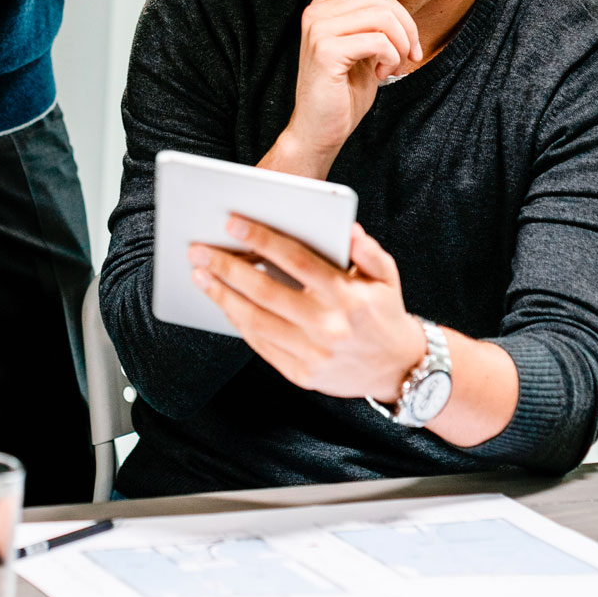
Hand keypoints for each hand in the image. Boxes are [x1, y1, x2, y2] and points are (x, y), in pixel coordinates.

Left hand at [188, 220, 425, 401]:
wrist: (398, 368)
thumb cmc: (384, 313)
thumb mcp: (386, 275)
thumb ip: (366, 250)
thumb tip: (347, 228)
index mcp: (346, 296)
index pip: (297, 260)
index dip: (262, 239)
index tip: (233, 222)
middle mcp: (328, 325)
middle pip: (266, 290)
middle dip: (227, 267)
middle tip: (199, 249)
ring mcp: (313, 353)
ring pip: (256, 320)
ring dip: (222, 296)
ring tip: (200, 275)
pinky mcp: (301, 374)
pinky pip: (261, 345)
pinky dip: (238, 322)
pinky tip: (222, 303)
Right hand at [268, 0, 431, 176]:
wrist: (320, 129)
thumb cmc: (344, 90)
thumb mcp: (365, 45)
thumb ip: (373, 16)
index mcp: (324, 6)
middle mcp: (316, 12)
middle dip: (408, 25)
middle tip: (412, 54)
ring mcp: (318, 30)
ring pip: (382, 16)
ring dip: (401, 43)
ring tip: (395, 66)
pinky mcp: (325, 51)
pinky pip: (377, 40)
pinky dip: (391, 58)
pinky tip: (382, 74)